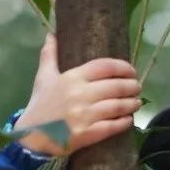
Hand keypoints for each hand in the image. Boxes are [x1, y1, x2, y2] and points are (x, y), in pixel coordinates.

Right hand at [16, 33, 140, 155]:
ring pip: (116, 106)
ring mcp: (85, 115)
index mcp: (72, 77)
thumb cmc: (40, 105)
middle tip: (137, 87)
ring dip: (131, 104)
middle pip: (115, 86)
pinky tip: (129, 120)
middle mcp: (81, 94)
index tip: (131, 70)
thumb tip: (52, 34)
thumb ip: (49, 55)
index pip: (104, 67)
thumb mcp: (43, 76)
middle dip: (131, 86)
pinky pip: (111, 127)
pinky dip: (123, 123)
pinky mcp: (87, 134)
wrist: (32, 136)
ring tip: (137, 102)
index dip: (122, 67)